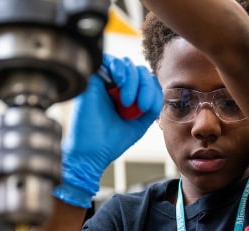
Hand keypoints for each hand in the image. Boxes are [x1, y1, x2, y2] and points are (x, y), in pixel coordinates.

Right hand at [54, 54, 162, 207]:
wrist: (91, 153)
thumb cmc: (111, 141)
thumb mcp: (140, 123)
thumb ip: (151, 105)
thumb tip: (158, 90)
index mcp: (127, 95)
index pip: (146, 79)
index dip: (152, 89)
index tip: (149, 108)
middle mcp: (115, 86)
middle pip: (138, 70)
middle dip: (145, 85)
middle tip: (141, 105)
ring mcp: (103, 81)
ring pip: (126, 63)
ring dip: (133, 80)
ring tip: (127, 100)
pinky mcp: (91, 78)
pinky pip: (107, 60)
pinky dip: (120, 70)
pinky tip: (120, 86)